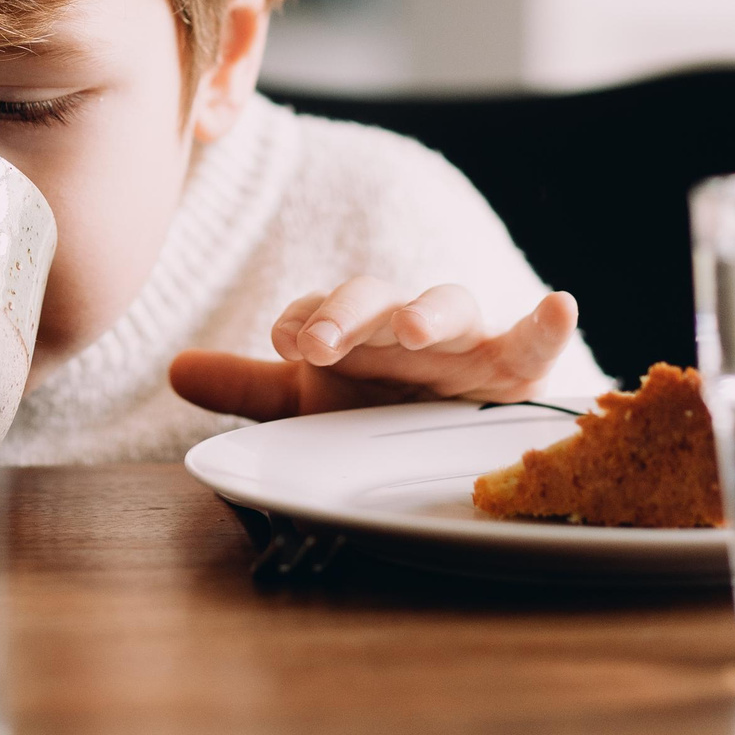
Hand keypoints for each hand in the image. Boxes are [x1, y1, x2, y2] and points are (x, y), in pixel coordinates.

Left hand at [167, 280, 578, 421]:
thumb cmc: (376, 406)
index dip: (303, 319)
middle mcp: (403, 325)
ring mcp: (461, 341)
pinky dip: (548, 324)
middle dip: (347, 314)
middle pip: (376, 298)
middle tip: (318, 342)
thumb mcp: (310, 400)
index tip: (284, 339)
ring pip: (447, 306)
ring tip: (415, 328)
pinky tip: (561, 304)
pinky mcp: (513, 367)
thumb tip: (174, 367)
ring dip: (429, 312)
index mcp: (354, 329)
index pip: (321, 310)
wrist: (447, 436)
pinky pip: (534, 341)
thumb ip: (249, 386)